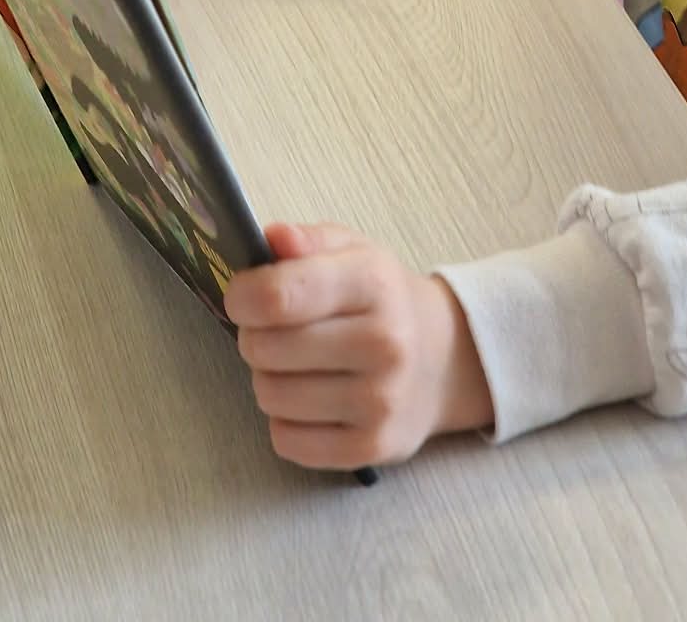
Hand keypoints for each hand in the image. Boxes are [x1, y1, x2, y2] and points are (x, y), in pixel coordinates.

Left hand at [226, 223, 494, 469]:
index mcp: (372, 283)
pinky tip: (310, 401)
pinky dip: (285, 421)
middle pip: (266, 348)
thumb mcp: (352, 251)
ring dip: (269, 379)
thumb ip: (307, 240)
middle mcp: (383, 342)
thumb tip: (272, 238)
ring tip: (295, 364)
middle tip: (275, 331)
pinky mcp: (371, 448)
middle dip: (255, 337)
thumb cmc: (381, 299)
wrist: (444, 358)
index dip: (243, 297)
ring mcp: (379, 400)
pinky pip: (287, 441)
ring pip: (271, 396)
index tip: (241, 297)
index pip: (279, 296)